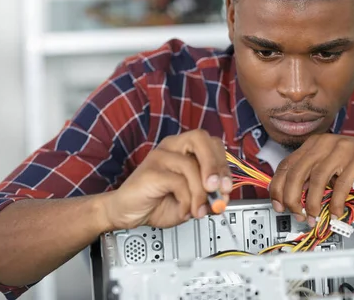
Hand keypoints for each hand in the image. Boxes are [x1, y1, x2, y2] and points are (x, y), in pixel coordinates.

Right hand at [101, 130, 231, 229]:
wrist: (126, 213)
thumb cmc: (157, 202)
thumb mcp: (191, 200)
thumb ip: (209, 195)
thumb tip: (224, 197)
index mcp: (184, 148)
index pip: (212, 144)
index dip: (224, 164)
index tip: (227, 188)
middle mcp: (172, 146)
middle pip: (201, 139)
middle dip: (216, 165)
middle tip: (218, 189)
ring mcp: (160, 156)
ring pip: (191, 165)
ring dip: (200, 193)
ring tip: (198, 210)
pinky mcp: (151, 171)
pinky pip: (178, 181)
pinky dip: (186, 200)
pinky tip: (184, 210)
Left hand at [269, 134, 353, 225]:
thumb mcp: (333, 171)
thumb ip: (313, 179)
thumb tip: (292, 200)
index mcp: (315, 143)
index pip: (287, 165)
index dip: (278, 187)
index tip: (278, 205)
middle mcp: (326, 142)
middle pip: (297, 171)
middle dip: (292, 197)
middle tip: (296, 214)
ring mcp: (342, 147)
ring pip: (316, 177)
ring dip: (312, 202)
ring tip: (313, 216)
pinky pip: (340, 183)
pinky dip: (335, 202)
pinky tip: (335, 212)